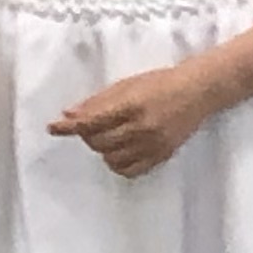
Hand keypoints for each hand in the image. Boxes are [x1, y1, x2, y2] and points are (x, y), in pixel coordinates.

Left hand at [49, 61, 214, 178]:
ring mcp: (153, 144)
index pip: (92, 122)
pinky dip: (118, 163)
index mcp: (132, 105)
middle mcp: (142, 127)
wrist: (198, 91)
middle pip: (99, 142)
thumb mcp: (128, 84)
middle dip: (88, 135)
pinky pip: (130, 170)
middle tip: (93, 126)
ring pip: (111, 158)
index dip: (70, 126)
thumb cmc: (161, 83)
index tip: (53, 128)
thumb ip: (98, 101)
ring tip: (110, 137)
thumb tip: (69, 115)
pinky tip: (120, 151)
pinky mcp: (162, 156)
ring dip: (103, 149)